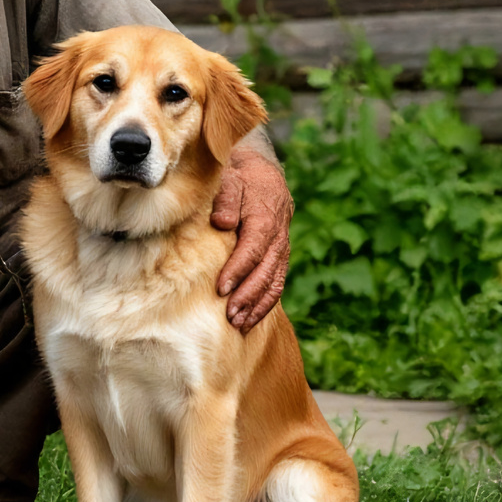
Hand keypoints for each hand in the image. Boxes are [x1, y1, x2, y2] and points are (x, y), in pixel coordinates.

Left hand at [211, 147, 292, 331]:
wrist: (264, 176)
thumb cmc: (240, 178)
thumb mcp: (231, 179)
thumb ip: (226, 198)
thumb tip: (223, 222)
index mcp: (264, 219)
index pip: (252, 250)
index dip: (238, 271)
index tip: (221, 288)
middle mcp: (277, 238)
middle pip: (265, 272)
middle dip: (248, 296)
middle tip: (230, 315)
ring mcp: (281, 250)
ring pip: (274, 282)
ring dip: (257, 305)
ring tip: (238, 324)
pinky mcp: (279, 258)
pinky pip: (276, 284)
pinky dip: (265, 304)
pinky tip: (249, 320)